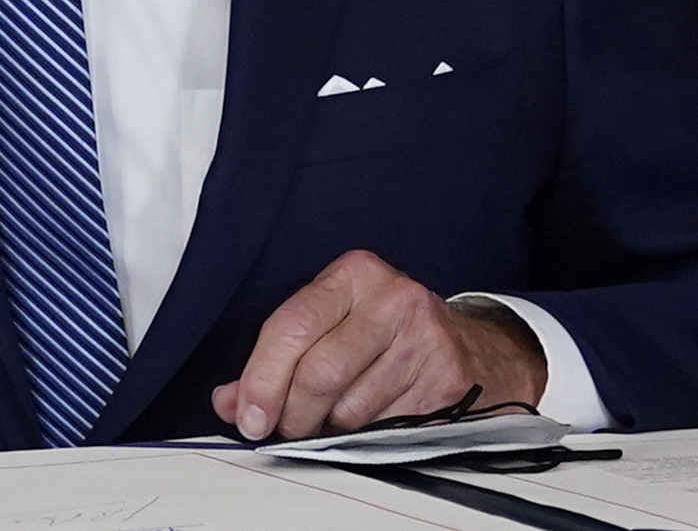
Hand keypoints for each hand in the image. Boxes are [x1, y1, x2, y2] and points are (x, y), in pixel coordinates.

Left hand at [213, 252, 546, 440]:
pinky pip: (387, 425)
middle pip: (320, 370)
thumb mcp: (334, 325)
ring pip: (352, 406)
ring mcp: (425, 341)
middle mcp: (392, 300)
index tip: (246, 415)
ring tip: (328, 421)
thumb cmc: (388, 334)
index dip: (262, 377)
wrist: (482, 350)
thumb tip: (230, 402)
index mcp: (354, 275)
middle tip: (280, 429)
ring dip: (329, 427)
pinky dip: (365, 435)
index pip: (292, 326)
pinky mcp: (448, 382)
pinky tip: (366, 424)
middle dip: (291, 411)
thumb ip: (278, 359)